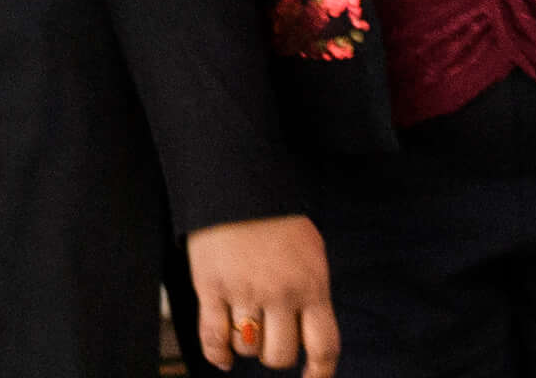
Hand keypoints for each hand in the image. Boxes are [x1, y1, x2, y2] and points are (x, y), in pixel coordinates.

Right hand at [188, 215, 336, 373]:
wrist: (237, 177)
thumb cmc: (276, 213)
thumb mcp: (310, 252)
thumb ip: (312, 292)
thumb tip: (307, 333)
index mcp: (312, 285)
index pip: (324, 347)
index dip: (319, 374)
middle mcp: (281, 293)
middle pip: (281, 355)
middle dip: (276, 353)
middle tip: (269, 337)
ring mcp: (244, 291)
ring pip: (249, 348)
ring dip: (247, 345)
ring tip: (245, 326)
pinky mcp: (211, 286)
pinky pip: (214, 336)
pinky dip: (217, 353)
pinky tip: (222, 357)